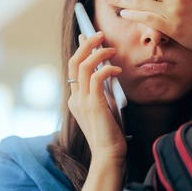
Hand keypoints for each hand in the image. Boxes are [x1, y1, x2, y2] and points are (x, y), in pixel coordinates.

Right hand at [67, 31, 126, 162]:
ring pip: (84, 66)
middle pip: (74, 62)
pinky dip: (108, 69)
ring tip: (111, 49)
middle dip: (86, 44)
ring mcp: (82, 101)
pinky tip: (118, 70)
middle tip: (100, 34)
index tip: (87, 37)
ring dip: (98, 53)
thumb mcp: (104, 108)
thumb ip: (102, 91)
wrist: (108, 156)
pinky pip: (97, 77)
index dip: (80, 50)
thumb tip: (108, 71)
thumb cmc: (110, 134)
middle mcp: (75, 98)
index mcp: (75, 99)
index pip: (73, 68)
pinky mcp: (93, 105)